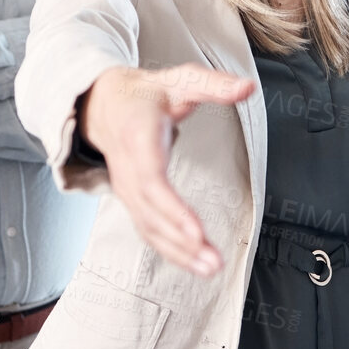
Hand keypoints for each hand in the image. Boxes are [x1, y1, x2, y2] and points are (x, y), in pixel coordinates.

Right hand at [81, 64, 255, 276]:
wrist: (102, 104)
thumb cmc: (146, 93)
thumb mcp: (180, 80)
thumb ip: (214, 85)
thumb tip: (247, 88)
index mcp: (138, 137)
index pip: (153, 181)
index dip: (172, 208)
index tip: (196, 231)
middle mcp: (128, 169)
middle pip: (152, 213)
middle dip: (182, 241)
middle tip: (214, 262)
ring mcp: (127, 188)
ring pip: (149, 227)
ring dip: (178, 253)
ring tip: (211, 268)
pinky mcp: (132, 200)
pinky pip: (148, 230)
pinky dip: (170, 250)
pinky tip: (195, 263)